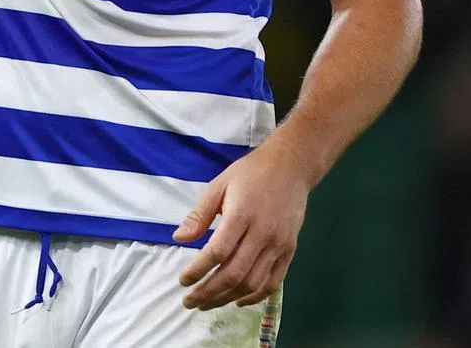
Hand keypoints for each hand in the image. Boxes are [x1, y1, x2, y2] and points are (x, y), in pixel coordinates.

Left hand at [171, 137, 308, 309]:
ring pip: (252, 283)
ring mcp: (278, 245)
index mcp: (241, 215)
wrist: (291, 167)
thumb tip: (179, 238)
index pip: (217, 252)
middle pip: (234, 274)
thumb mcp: (219, 185)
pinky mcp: (289, 251)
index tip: (183, 280)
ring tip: (208, 303)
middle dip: (209, 292)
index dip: (198, 270)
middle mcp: (262, 234)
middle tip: (189, 301)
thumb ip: (200, 214)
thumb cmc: (250, 173)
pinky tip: (237, 300)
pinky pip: (273, 283)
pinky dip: (255, 297)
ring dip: (227, 298)